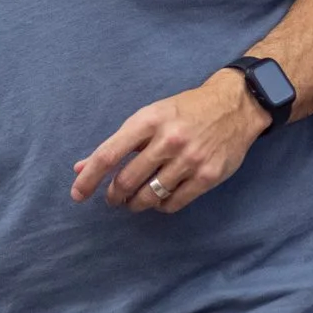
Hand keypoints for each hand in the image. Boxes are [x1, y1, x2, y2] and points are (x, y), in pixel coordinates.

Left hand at [71, 71, 269, 212]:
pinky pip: (173, 203)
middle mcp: (168, 140)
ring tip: (133, 201)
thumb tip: (81, 167)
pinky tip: (158, 200)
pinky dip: (160, 206)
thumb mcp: (150, 116)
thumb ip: (118, 144)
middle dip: (114, 195)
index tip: (77, 194)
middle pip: (127, 180)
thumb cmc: (185, 110)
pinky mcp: (207, 176)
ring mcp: (189, 160)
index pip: (109, 155)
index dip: (89, 178)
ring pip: (149, 196)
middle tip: (113, 198)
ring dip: (135, 204)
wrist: (235, 105)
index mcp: (148, 120)